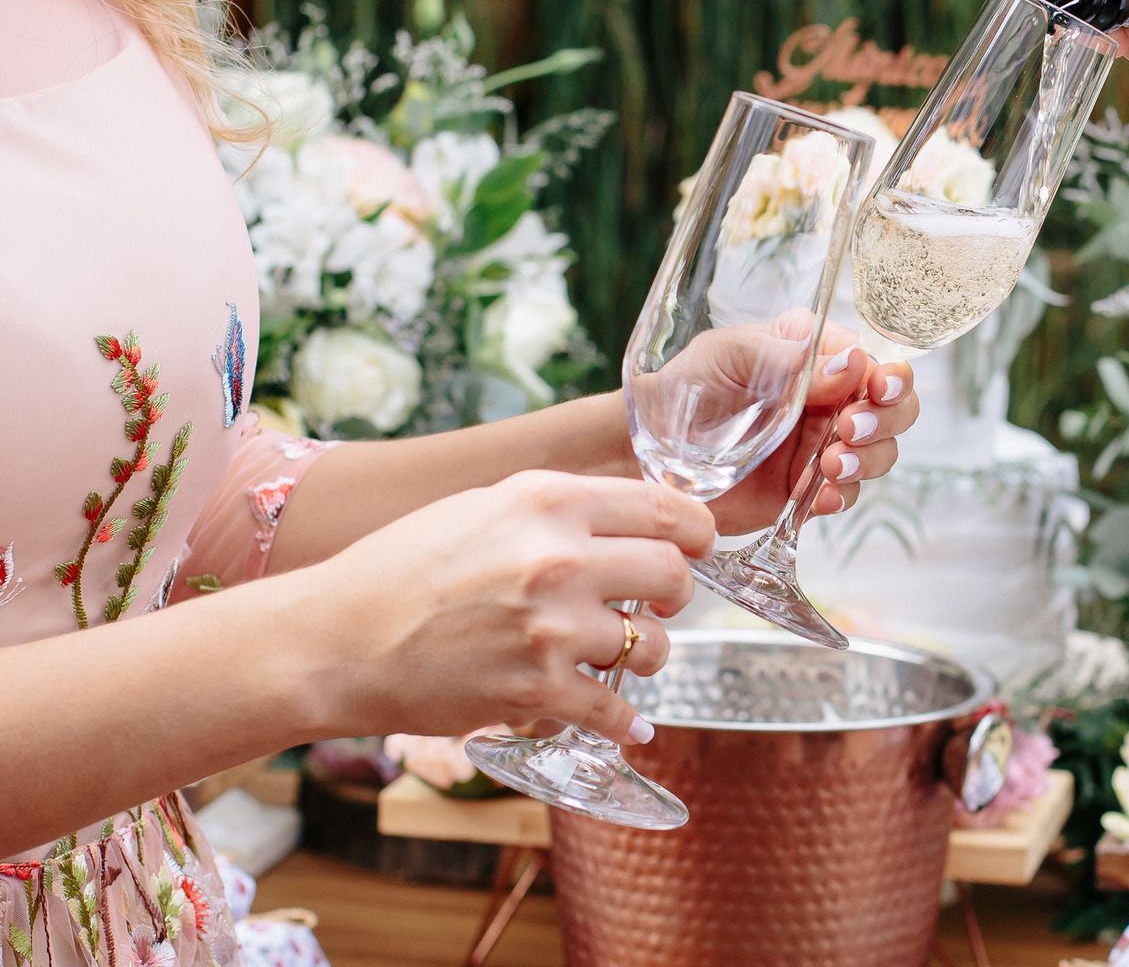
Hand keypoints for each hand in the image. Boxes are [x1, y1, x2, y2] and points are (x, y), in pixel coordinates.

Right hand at [309, 471, 714, 748]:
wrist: (335, 639)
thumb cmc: (403, 568)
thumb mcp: (486, 506)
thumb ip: (560, 508)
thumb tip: (637, 514)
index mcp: (548, 500)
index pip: (667, 509)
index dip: (697, 532)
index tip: (699, 546)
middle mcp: (558, 558)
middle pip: (675, 573)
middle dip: (678, 591)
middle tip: (660, 602)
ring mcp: (551, 628)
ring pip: (653, 644)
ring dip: (647, 653)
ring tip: (617, 654)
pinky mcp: (536, 691)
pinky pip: (616, 709)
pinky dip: (625, 720)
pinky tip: (627, 722)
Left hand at [702, 321, 918, 533]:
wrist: (646, 452)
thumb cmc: (684, 389)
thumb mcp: (731, 356)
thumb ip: (790, 359)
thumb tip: (853, 364)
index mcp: (812, 353)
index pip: (873, 361)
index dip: (887, 377)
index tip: (876, 391)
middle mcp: (825, 396)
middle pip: (892, 408)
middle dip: (885, 421)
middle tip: (849, 431)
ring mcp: (819, 443)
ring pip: (878, 452)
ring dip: (866, 460)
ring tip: (829, 466)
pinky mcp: (807, 486)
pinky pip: (844, 493)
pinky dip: (841, 495)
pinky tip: (820, 496)